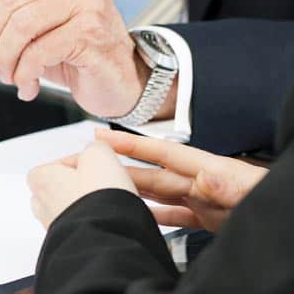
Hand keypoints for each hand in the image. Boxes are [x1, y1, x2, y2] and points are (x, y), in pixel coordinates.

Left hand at [0, 0, 174, 118]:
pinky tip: (25, 82)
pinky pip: (39, 51)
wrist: (114, 77)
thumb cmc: (70, 47)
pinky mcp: (92, 32)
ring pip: (21, 26)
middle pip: (9, 1)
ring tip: (5, 74)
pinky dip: (23, 72)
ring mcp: (88, 1)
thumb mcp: (28, 20)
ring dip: (3, 58)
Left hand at [28, 141, 137, 227]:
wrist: (107, 237)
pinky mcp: (73, 241)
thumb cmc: (97, 198)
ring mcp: (57, 226)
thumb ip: (94, 147)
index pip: (57, 164)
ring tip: (111, 202)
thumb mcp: (99, 154)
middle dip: (84, 184)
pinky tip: (112, 218)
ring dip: (94, 203)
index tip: (96, 164)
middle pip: (64, 187)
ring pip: (76, 207)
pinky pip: (87, 225)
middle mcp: (42, 205)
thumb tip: (96, 150)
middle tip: (103, 183)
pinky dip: (99, 220)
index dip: (81, 162)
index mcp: (40, 179)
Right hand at [97, 129, 267, 230]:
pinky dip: (152, 213)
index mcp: (211, 170)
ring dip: (129, 188)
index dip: (130, 144)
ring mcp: (205, 201)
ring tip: (100, 186)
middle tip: (84, 162)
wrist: (291, 220)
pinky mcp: (210, 220)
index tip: (99, 136)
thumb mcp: (255, 192)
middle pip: (151, 173)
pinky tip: (137, 214)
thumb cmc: (275, 201)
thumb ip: (231, 184)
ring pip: (157, 193)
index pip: (162, 152)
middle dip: (117, 165)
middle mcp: (203, 182)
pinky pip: (174, 215)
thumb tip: (205, 176)